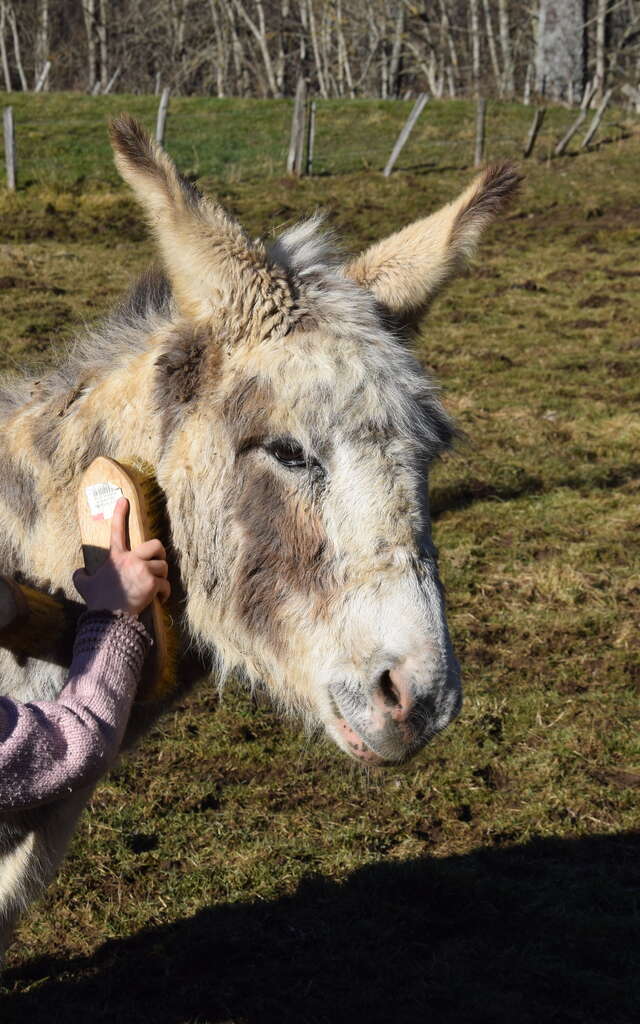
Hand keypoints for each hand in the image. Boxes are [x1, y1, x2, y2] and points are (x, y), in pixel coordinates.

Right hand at [73, 498, 170, 615]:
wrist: (109, 618)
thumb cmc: (98, 601)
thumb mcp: (84, 585)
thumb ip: (81, 576)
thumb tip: (79, 572)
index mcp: (116, 557)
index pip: (117, 531)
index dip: (120, 514)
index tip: (124, 500)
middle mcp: (132, 560)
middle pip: (156, 545)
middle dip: (160, 552)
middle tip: (158, 560)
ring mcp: (143, 571)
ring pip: (163, 566)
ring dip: (162, 576)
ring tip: (156, 586)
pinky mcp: (153, 584)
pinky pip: (166, 584)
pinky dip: (165, 593)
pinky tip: (160, 599)